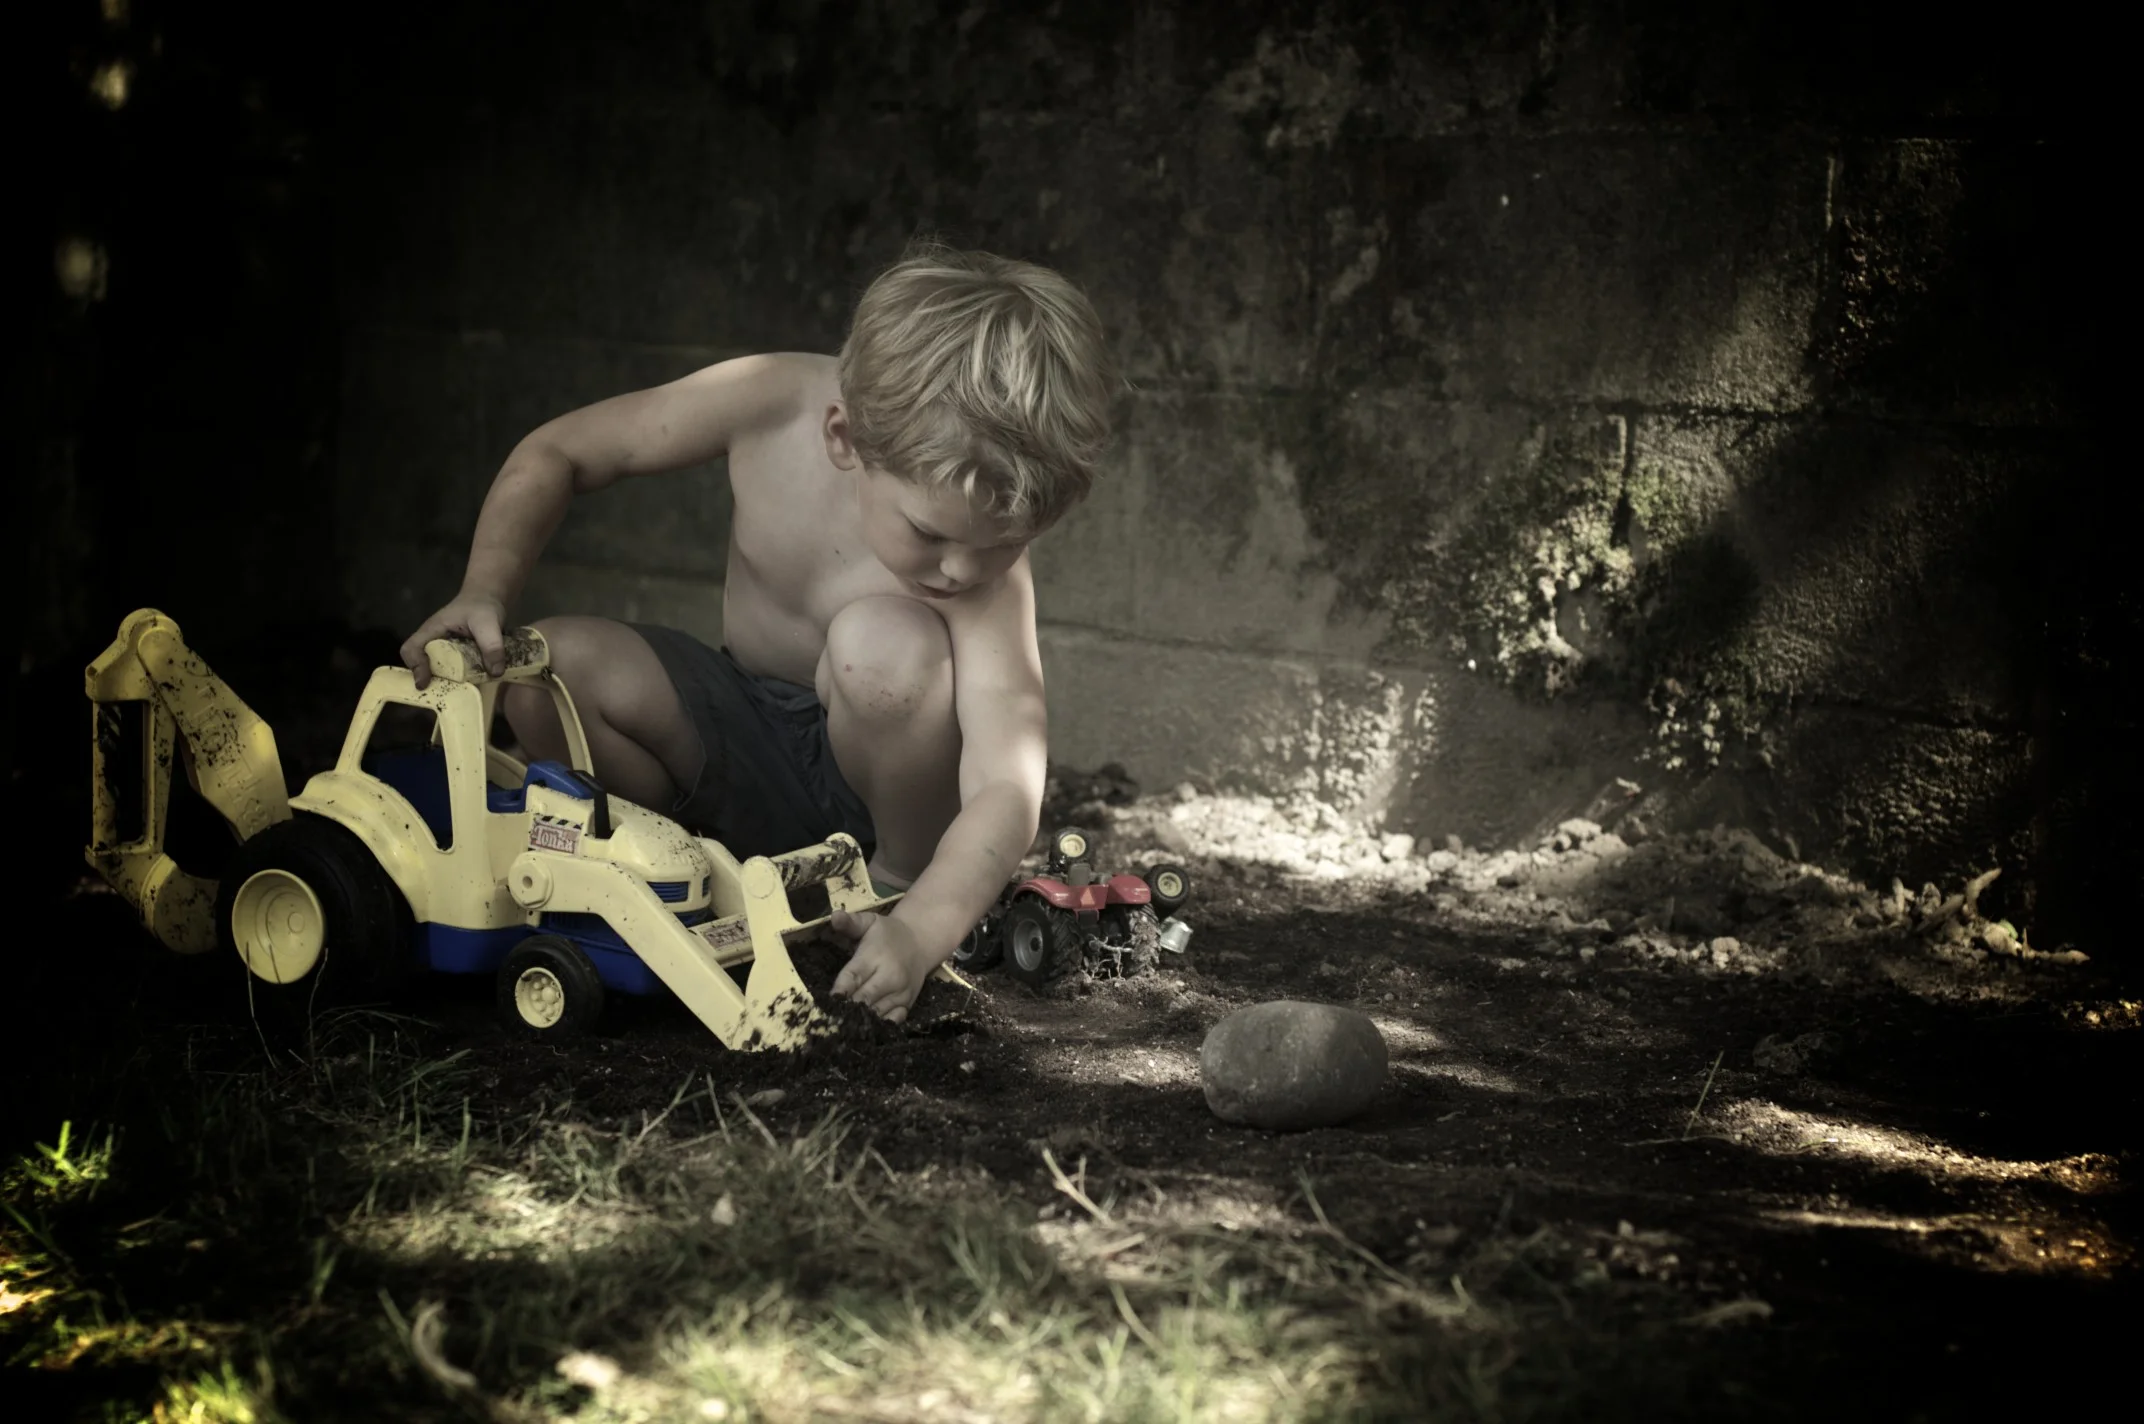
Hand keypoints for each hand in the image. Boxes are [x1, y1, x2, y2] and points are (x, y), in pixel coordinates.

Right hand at [400, 592, 507, 688]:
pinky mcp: (457, 656)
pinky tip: (473, 687)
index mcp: (432, 631)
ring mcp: (445, 650)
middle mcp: (434, 642)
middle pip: (422, 664)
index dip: (415, 666)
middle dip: (432, 680)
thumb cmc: (483, 606)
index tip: (426, 682)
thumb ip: (492, 645)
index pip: (411, 649)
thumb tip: (495, 673)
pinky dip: (461, 680)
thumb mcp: (489, 623)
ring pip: (438, 670)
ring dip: (447, 682)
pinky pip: (454, 671)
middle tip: (446, 694)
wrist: (490, 599)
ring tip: (460, 693)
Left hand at [827, 908, 942, 1023]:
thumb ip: (851, 922)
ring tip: (842, 1029)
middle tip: (829, 1022)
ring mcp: (900, 992)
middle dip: (846, 1011)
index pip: (853, 978)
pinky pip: (893, 1021)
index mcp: (874, 957)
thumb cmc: (887, 934)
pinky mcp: (907, 1004)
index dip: (840, 992)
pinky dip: (879, 1026)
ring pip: (877, 1013)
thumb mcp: (869, 921)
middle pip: (864, 1000)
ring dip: (860, 1022)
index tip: (827, 1003)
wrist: (920, 942)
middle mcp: (889, 977)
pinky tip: (865, 1030)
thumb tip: (833, 917)